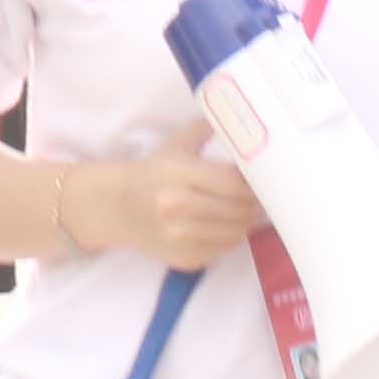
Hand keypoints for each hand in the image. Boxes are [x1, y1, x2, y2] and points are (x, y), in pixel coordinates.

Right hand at [71, 127, 262, 273]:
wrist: (118, 208)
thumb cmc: (153, 172)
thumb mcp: (176, 144)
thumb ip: (208, 128)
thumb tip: (244, 120)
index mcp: (177, 172)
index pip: (232, 183)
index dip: (253, 183)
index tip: (261, 179)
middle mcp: (175, 205)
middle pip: (238, 210)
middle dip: (254, 204)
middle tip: (260, 197)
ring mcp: (178, 236)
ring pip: (234, 233)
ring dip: (246, 223)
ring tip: (246, 211)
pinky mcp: (182, 258)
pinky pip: (222, 250)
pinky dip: (230, 239)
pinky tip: (225, 226)